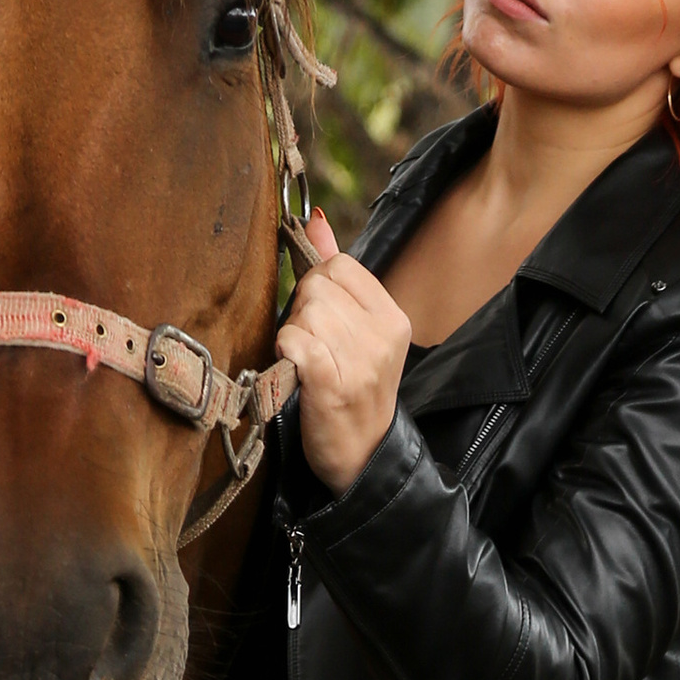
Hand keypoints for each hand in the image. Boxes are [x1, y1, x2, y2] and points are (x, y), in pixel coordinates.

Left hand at [277, 209, 412, 491]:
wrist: (362, 459)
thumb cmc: (351, 393)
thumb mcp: (356, 331)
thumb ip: (336, 272)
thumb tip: (314, 220)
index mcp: (392, 316)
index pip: (339, 266)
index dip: (317, 288)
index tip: (319, 322)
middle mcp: (383, 334)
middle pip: (317, 286)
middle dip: (301, 313)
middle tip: (313, 349)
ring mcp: (362, 360)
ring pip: (303, 313)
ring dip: (293, 337)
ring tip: (307, 366)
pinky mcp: (334, 384)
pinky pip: (296, 341)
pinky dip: (288, 354)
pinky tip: (297, 373)